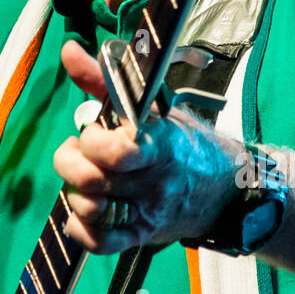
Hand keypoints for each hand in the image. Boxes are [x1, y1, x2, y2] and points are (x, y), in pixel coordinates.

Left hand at [53, 40, 242, 254]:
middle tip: (77, 152)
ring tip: (84, 179)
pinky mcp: (142, 235)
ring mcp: (148, 211)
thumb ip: (105, 80)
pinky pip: (101, 243)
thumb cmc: (183, 140)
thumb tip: (68, 50)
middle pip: (93, 180)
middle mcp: (153, 180)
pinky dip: (80, 229)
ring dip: (75, 193)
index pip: (119, 151)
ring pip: (92, 211)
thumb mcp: (152, 104)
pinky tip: (84, 211)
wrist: (227, 190)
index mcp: (158, 143)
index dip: (92, 141)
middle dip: (70, 163)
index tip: (91, 130)